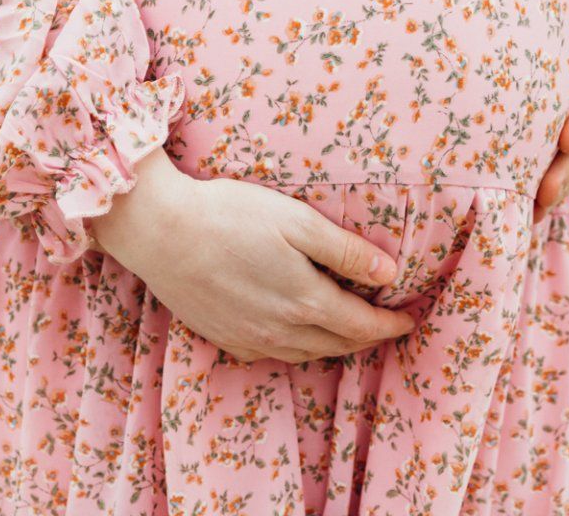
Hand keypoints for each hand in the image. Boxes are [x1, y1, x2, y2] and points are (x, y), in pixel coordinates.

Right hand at [88, 150, 415, 363]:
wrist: (158, 232)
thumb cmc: (228, 215)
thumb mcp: (296, 220)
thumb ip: (345, 250)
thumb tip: (390, 275)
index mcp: (304, 300)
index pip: (362, 325)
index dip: (391, 324)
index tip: (410, 319)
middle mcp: (280, 330)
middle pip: (338, 345)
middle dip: (368, 338)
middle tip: (386, 325)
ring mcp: (249, 339)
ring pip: (307, 354)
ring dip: (335, 346)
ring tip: (349, 331)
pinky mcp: (223, 337)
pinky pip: (273, 354)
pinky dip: (297, 348)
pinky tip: (296, 333)